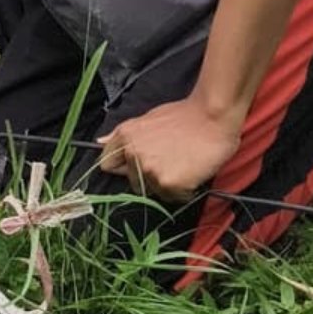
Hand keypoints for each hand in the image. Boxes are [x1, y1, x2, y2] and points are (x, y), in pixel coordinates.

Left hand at [98, 96, 241, 200]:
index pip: (107, 164)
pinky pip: (174, 197)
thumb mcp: (147, 119)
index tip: (137, 168)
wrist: (213, 116)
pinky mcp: (168, 183)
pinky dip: (184, 190)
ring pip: (155, 192)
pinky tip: (193, 172)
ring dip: (168, 185)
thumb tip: (99, 142)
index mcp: (125, 135)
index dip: (123, 168)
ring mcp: (149, 169)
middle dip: (149, 179)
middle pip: (133, 183)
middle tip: (171, 162)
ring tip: (184, 164)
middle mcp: (133, 153)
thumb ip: (124, 135)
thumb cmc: (185, 116)